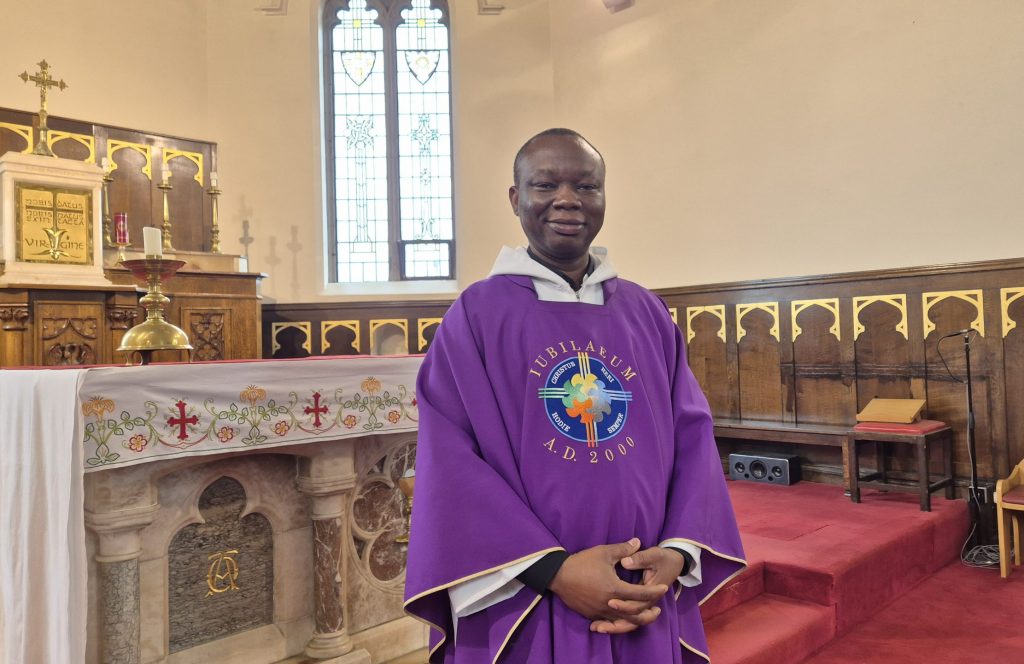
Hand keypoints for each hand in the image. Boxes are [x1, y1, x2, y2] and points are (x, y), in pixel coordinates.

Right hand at [549, 538, 668, 633]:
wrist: (558, 576)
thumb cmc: (582, 562)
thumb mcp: (603, 552)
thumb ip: (623, 549)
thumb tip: (638, 541)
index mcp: (615, 588)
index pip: (641, 593)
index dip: (654, 591)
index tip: (663, 588)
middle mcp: (610, 604)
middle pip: (635, 614)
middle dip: (649, 612)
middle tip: (658, 609)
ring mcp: (600, 612)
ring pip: (623, 622)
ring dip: (636, 620)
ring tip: (643, 616)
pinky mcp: (592, 615)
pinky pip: (610, 622)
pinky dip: (620, 622)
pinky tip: (624, 618)